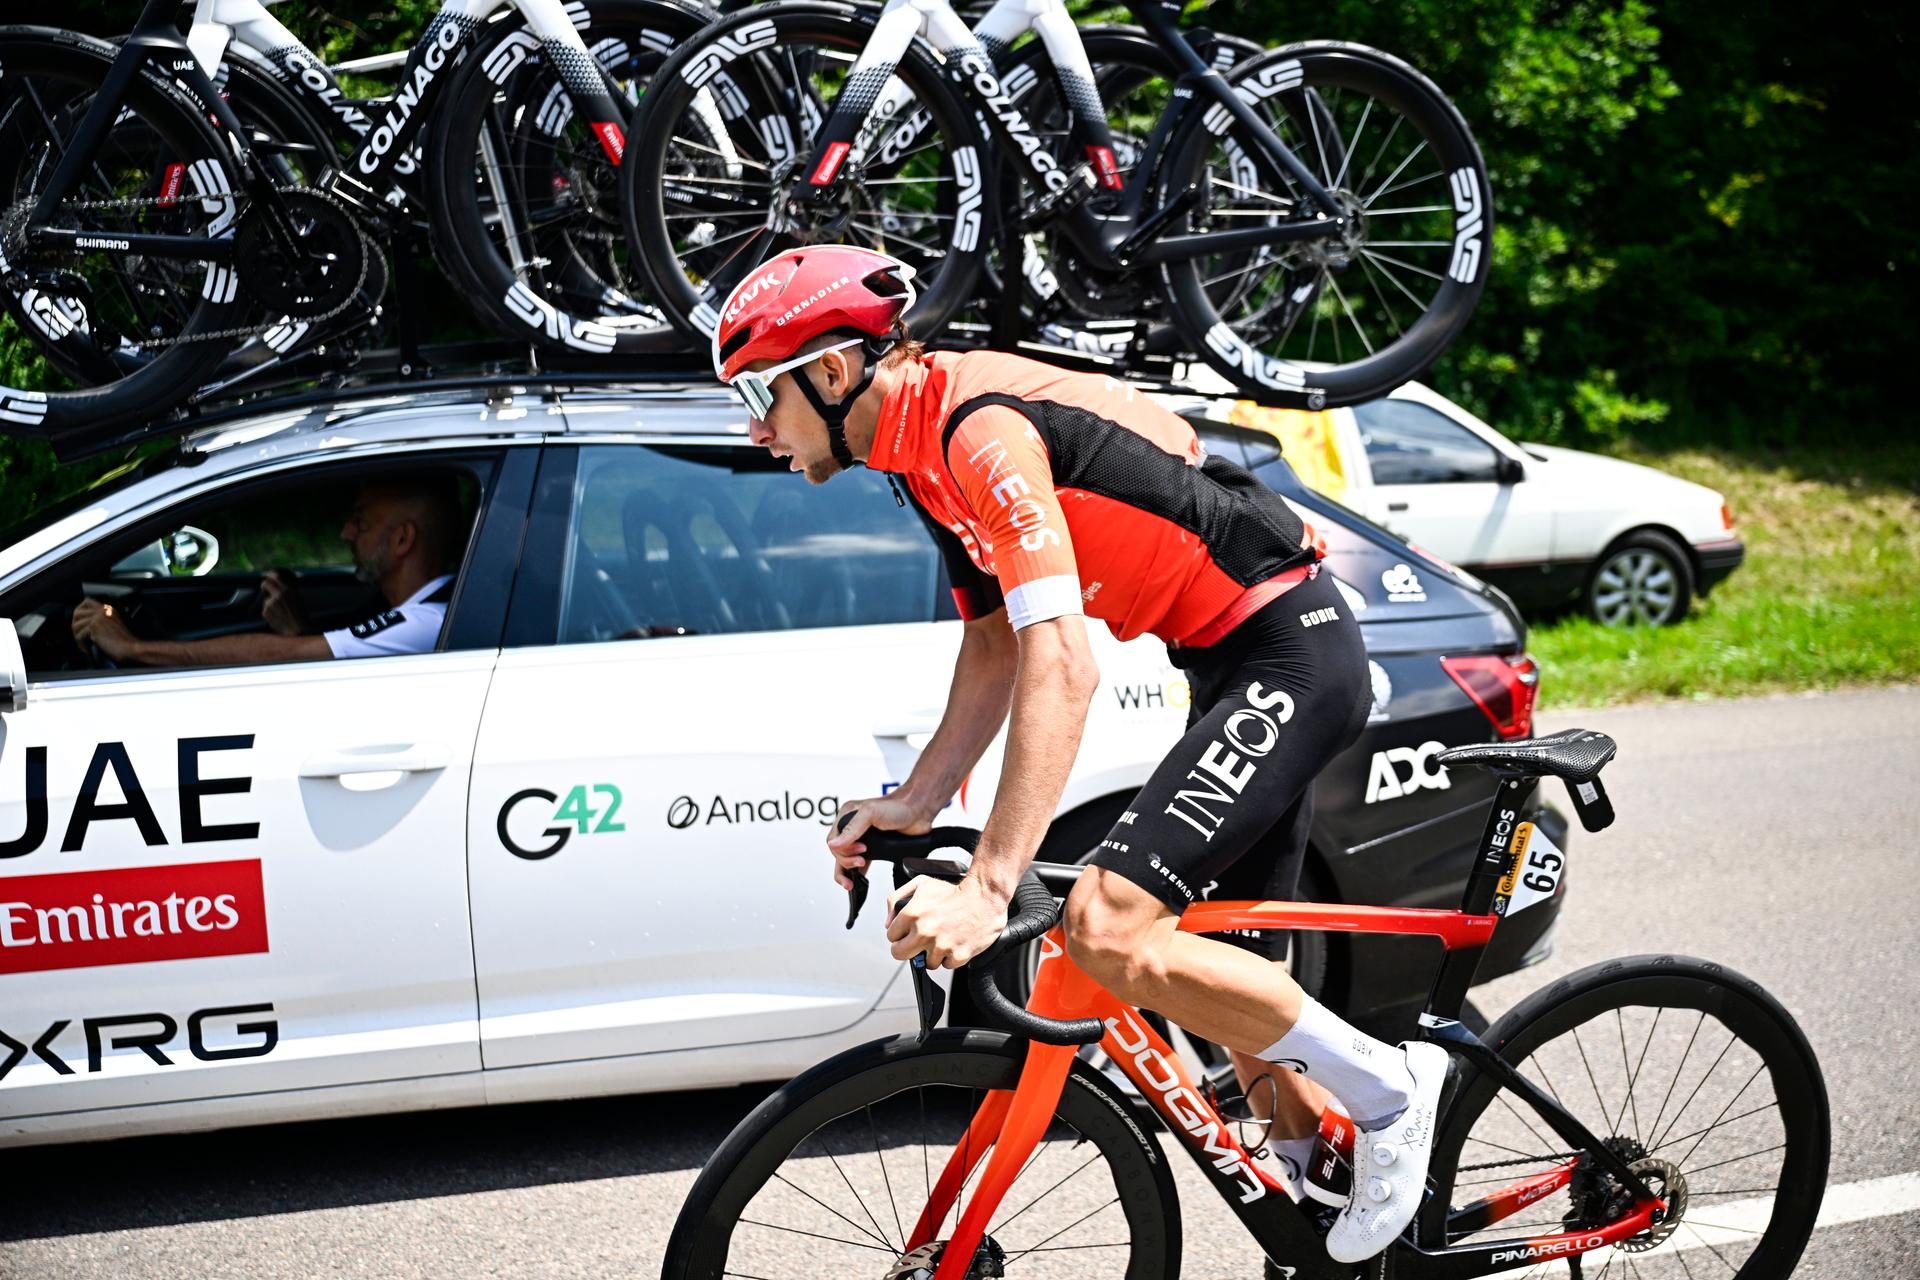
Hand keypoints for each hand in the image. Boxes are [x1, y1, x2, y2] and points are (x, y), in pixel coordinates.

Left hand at [70, 598, 138, 661]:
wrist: (130, 648)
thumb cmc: (124, 641)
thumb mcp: (113, 624)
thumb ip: (101, 619)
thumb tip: (83, 623)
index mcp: (107, 608)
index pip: (86, 602)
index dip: (79, 611)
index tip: (80, 622)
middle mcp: (102, 610)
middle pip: (77, 613)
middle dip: (75, 626)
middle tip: (80, 636)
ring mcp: (98, 617)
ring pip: (76, 625)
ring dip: (78, 637)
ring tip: (84, 644)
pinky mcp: (94, 627)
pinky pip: (79, 635)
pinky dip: (81, 644)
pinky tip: (87, 649)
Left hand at [260, 570, 309, 635]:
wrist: (298, 631)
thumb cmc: (301, 616)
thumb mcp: (298, 599)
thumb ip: (288, 591)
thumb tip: (279, 585)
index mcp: (288, 590)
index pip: (275, 576)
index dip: (270, 574)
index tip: (268, 575)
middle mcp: (278, 595)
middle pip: (265, 584)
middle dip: (265, 586)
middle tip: (266, 589)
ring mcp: (270, 603)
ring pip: (266, 599)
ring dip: (270, 603)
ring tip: (280, 612)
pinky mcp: (265, 612)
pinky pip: (265, 609)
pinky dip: (269, 612)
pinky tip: (278, 617)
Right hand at [828, 793, 934, 890]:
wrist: (918, 812)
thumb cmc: (897, 807)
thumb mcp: (871, 813)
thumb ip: (852, 829)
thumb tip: (834, 844)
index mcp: (847, 815)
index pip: (832, 840)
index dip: (843, 850)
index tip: (861, 850)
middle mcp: (852, 827)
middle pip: (838, 852)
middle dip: (847, 860)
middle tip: (863, 860)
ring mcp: (862, 838)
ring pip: (845, 859)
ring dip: (849, 870)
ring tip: (858, 873)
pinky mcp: (873, 848)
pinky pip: (858, 863)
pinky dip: (856, 873)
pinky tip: (857, 880)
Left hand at [885, 875, 1009, 968]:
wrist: (985, 896)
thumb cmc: (954, 890)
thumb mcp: (921, 884)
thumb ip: (896, 899)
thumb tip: (888, 923)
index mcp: (912, 914)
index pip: (891, 936)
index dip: (900, 933)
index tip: (909, 931)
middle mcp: (924, 932)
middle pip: (899, 954)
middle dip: (907, 948)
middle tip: (919, 941)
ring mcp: (941, 946)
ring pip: (925, 963)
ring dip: (932, 953)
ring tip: (943, 937)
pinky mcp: (958, 956)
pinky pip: (946, 965)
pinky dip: (950, 956)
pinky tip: (954, 941)